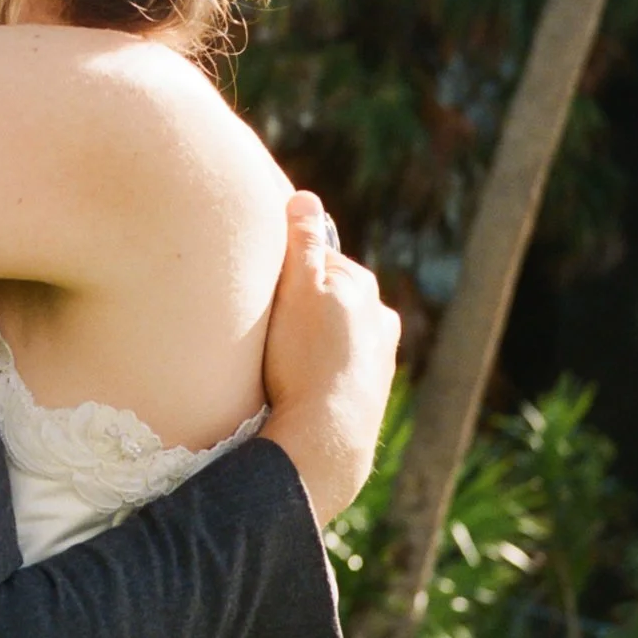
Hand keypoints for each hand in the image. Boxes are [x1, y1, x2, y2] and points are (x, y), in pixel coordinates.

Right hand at [259, 191, 399, 528]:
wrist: (326, 441)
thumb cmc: (305, 362)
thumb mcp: (297, 291)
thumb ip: (302, 243)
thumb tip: (305, 197)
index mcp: (361, 286)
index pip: (316, 258)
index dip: (282, 267)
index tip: (258, 281)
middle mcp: (380, 318)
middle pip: (329, 295)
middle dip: (300, 301)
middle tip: (263, 322)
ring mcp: (379, 358)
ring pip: (336, 332)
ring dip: (312, 336)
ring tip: (280, 356)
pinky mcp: (372, 394)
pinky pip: (339, 367)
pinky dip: (322, 368)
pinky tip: (299, 383)